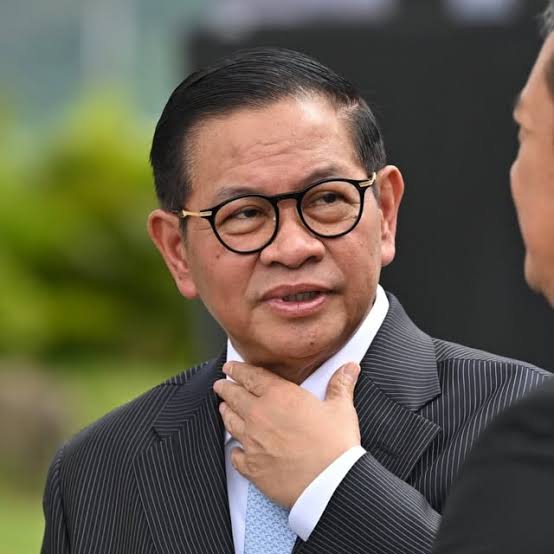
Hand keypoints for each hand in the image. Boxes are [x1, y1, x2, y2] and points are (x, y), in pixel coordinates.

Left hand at [213, 361, 360, 507]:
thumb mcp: (341, 409)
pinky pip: (235, 454)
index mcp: (279, 395)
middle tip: (221, 384)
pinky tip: (236, 449)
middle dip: (226, 388)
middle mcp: (260, 414)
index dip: (238, 370)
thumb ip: (341, 385)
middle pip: (234, 396)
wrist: (330, 483)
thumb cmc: (336, 445)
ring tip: (223, 408)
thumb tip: (350, 367)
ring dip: (226, 412)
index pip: (251, 376)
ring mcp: (252, 441)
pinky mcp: (251, 466)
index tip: (230, 367)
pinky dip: (235, 449)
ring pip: (230, 421)